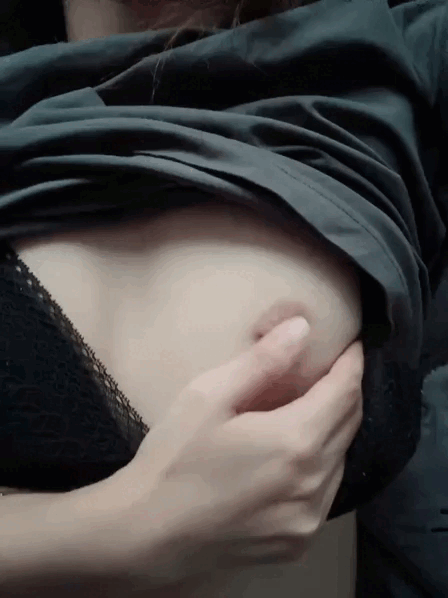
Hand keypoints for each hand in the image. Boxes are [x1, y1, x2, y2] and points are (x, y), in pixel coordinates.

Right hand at [103, 317, 363, 592]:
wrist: (148, 535)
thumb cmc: (173, 459)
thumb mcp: (209, 397)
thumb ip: (262, 361)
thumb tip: (302, 328)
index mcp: (294, 442)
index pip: (345, 391)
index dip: (352, 363)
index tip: (352, 345)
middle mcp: (314, 483)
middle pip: (349, 423)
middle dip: (346, 391)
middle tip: (331, 369)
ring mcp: (309, 518)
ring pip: (341, 457)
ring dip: (333, 427)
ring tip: (309, 408)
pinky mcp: (298, 540)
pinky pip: (326, 490)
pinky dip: (321, 463)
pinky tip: (294, 454)